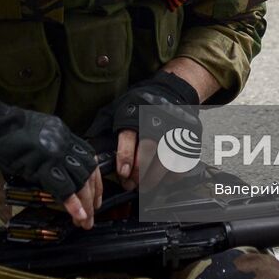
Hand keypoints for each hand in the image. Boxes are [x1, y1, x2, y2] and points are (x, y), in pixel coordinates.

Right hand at [0, 82, 101, 228]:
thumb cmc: (5, 130)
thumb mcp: (36, 137)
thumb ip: (50, 151)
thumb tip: (57, 172)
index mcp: (63, 133)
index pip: (88, 157)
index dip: (95, 178)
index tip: (95, 194)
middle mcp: (63, 141)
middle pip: (89, 171)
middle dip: (93, 194)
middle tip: (92, 213)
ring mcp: (54, 152)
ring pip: (80, 181)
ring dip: (85, 204)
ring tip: (84, 221)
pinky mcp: (42, 164)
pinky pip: (63, 187)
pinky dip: (73, 204)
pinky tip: (77, 216)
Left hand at [86, 71, 198, 188]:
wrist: (172, 92)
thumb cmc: (141, 105)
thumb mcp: (119, 107)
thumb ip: (106, 124)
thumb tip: (90, 143)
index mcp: (137, 114)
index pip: (130, 137)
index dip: (125, 158)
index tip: (122, 173)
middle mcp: (157, 123)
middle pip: (148, 151)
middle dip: (138, 173)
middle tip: (131, 184)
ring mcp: (174, 132)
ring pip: (165, 161)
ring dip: (153, 178)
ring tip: (144, 186)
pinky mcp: (187, 140)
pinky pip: (182, 163)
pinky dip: (172, 176)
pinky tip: (163, 178)